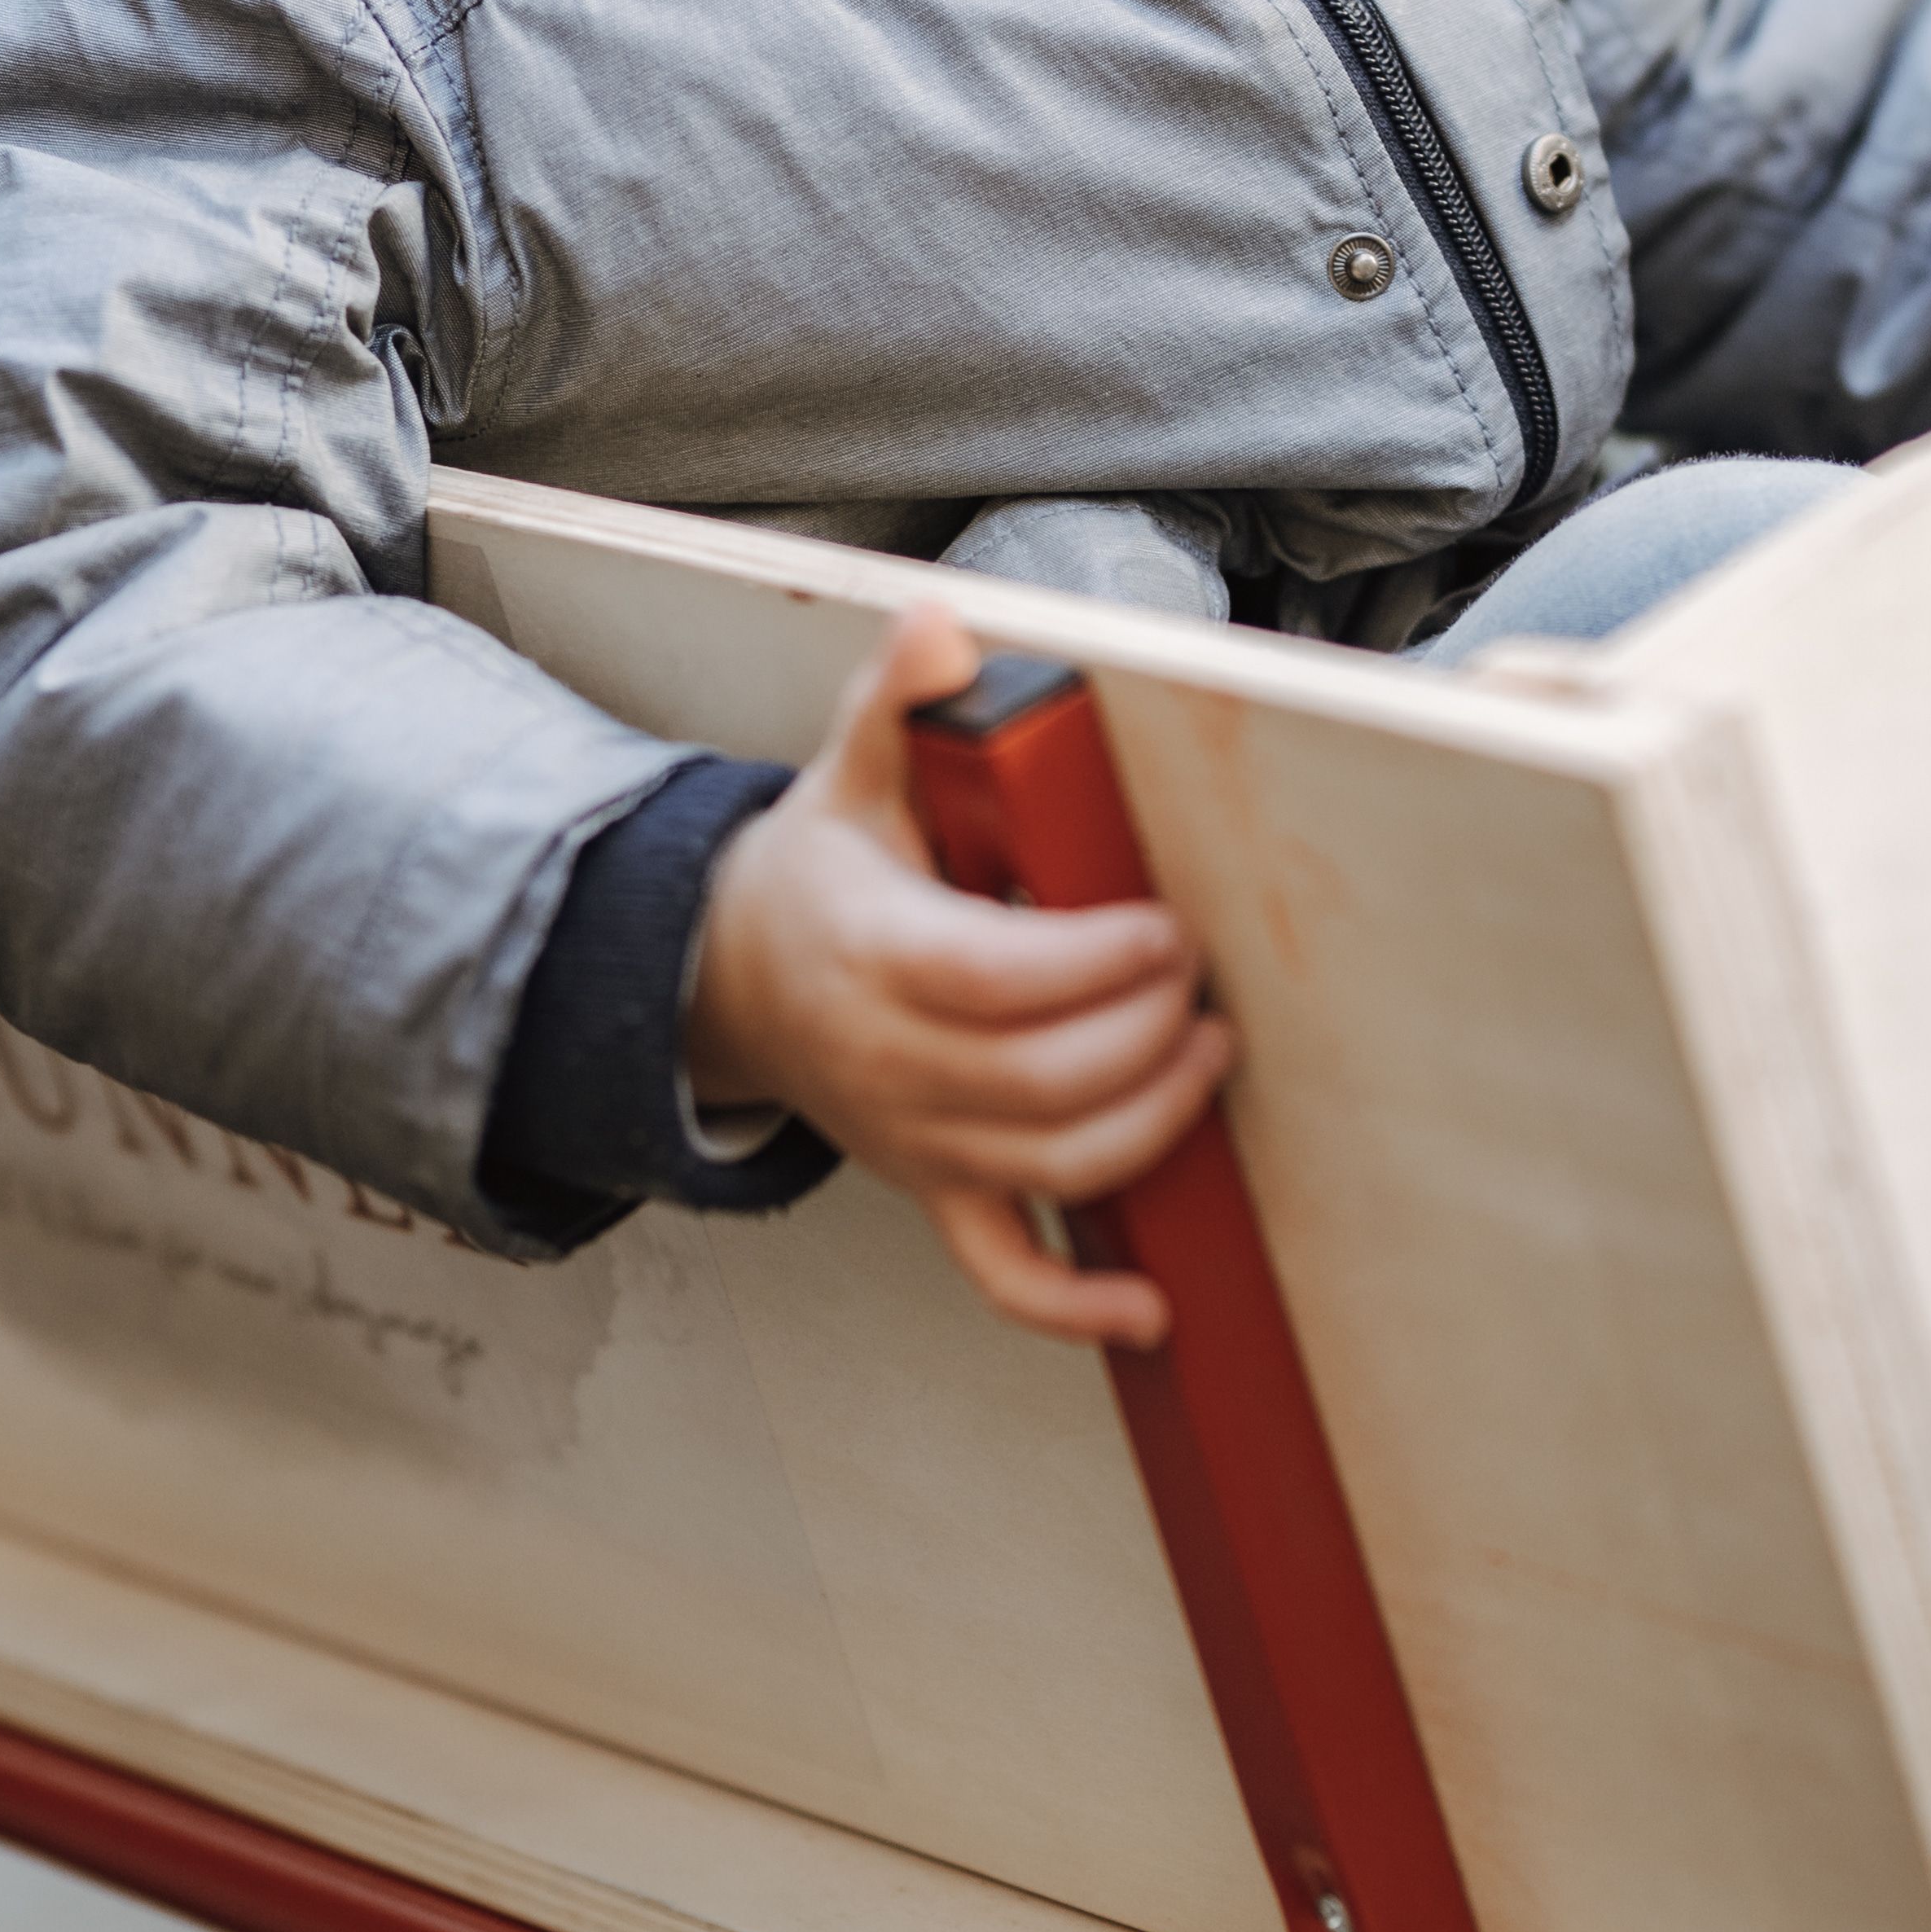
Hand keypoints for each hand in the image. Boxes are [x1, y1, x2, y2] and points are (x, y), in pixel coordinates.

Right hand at [688, 602, 1229, 1348]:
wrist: (726, 981)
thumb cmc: (816, 873)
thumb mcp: (849, 769)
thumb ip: (899, 697)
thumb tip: (940, 627)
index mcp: (872, 952)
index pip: (996, 979)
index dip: (1097, 962)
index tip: (1165, 925)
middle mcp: (888, 1061)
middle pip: (1040, 1081)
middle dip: (1146, 1032)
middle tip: (1198, 978)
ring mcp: (913, 1137)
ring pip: (1049, 1166)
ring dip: (1150, 1122)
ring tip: (1204, 1051)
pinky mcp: (933, 1188)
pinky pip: (1003, 1270)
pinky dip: (1077, 1303)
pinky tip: (1153, 1303)